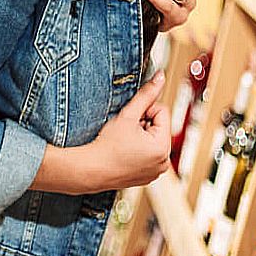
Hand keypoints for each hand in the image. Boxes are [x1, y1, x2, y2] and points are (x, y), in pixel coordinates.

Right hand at [32, 72, 170, 195]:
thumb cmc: (107, 145)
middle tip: (126, 132)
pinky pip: (149, 155)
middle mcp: (163, 162)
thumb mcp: (128, 115)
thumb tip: (160, 78)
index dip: (144, 112)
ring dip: (141, 137)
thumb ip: (146, 95)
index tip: (130, 121)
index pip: (162, 112)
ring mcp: (156, 171)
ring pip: (154, 140)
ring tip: (124, 142)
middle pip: (159, 127)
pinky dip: (139, 151)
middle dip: (144, 125)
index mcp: (163, 147)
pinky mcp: (148, 177)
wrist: (92, 169)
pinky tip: (125, 152)